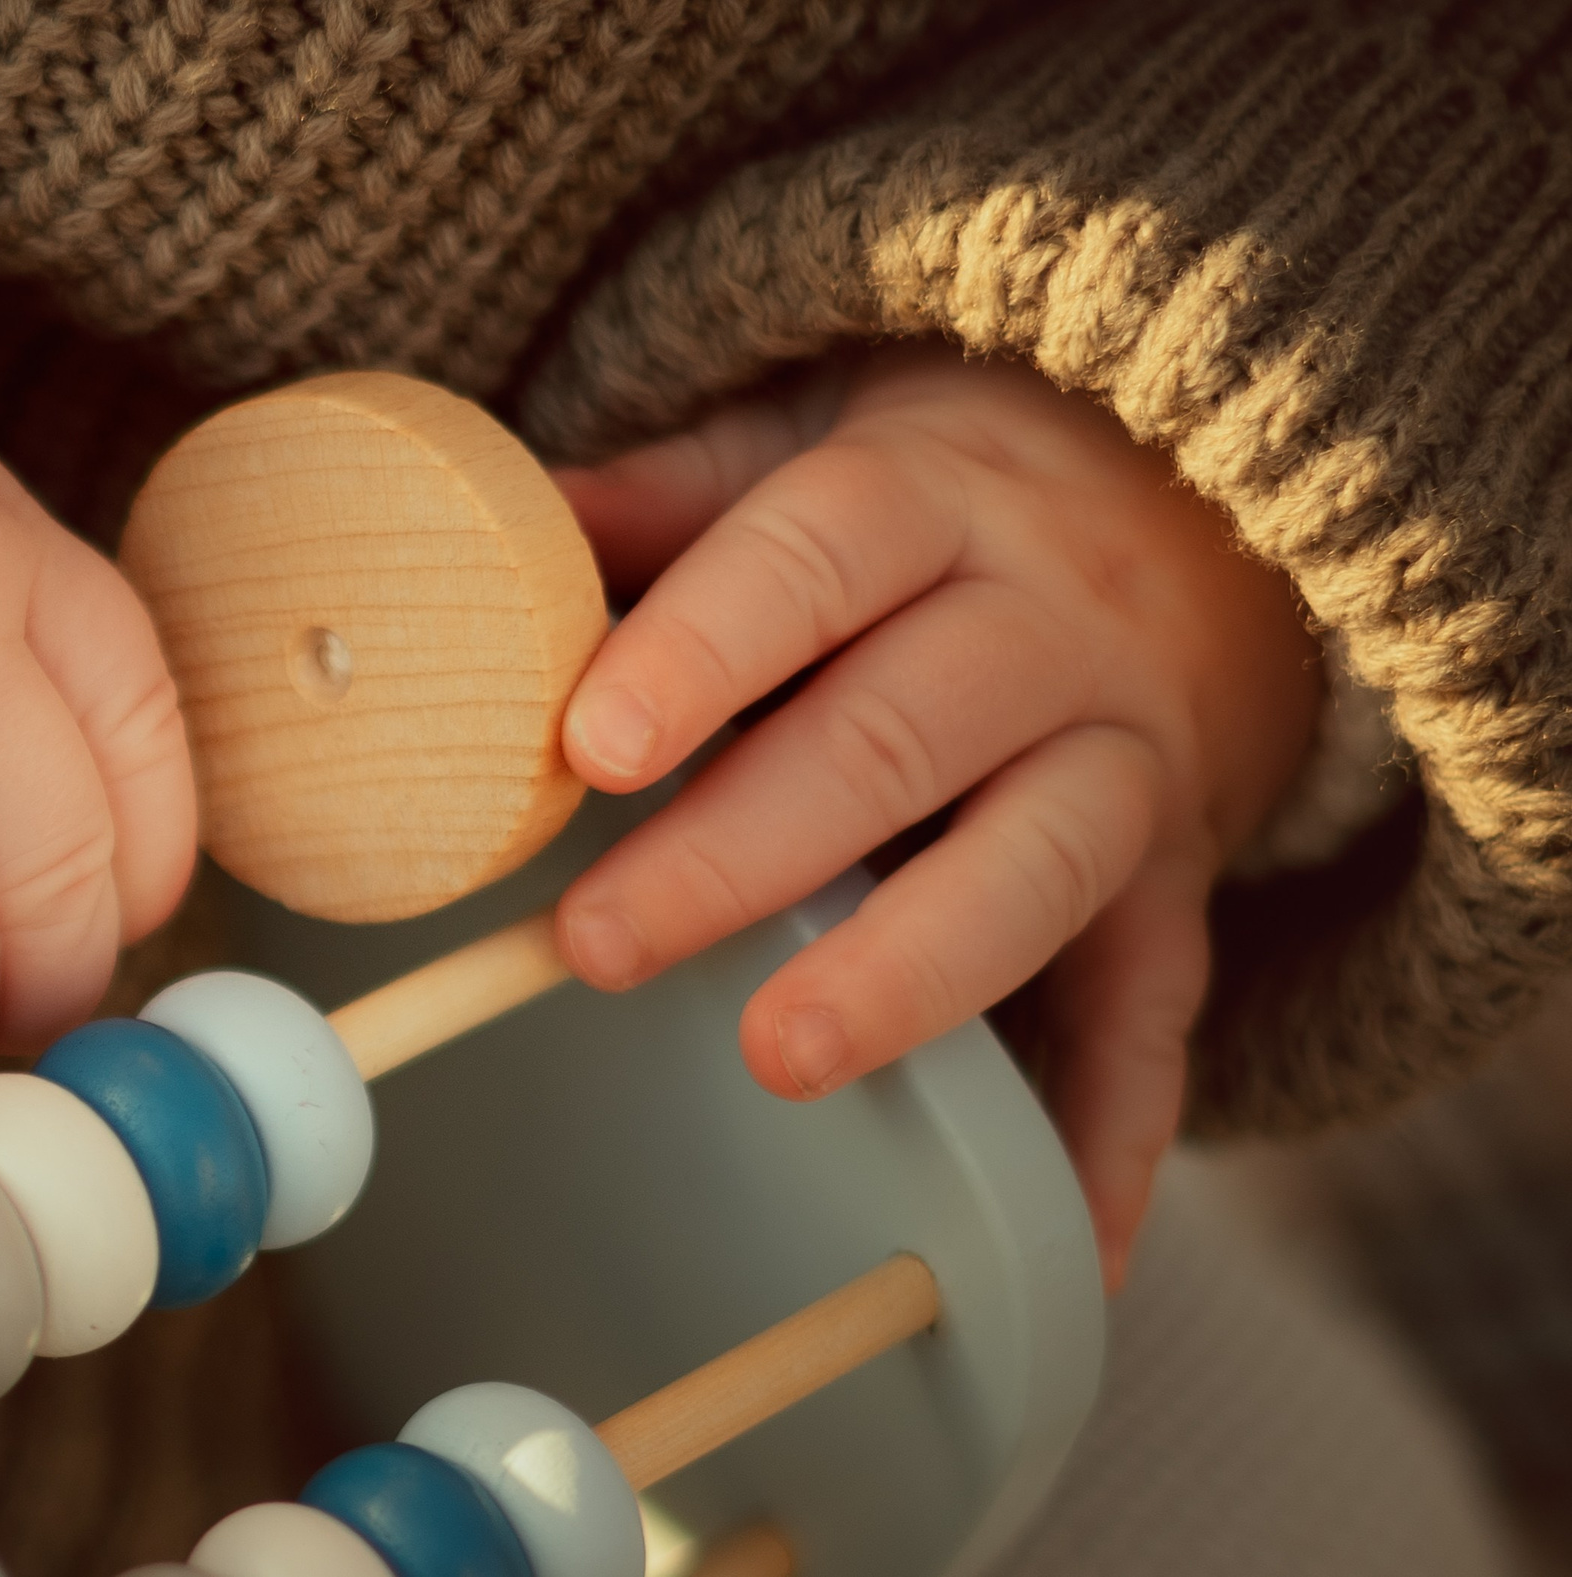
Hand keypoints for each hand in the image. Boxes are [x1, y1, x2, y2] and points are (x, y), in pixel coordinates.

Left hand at [550, 347, 1319, 1284]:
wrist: (1185, 512)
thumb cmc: (924, 512)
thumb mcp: (805, 449)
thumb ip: (668, 499)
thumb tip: (505, 524)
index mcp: (928, 502)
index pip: (816, 557)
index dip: (704, 648)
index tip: (590, 746)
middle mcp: (1044, 628)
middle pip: (903, 731)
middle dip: (747, 848)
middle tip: (599, 944)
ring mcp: (1124, 760)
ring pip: (1036, 865)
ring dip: (911, 970)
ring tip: (784, 1057)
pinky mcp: (1175, 884)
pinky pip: (1158, 1009)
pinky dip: (1120, 1129)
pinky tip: (1076, 1241)